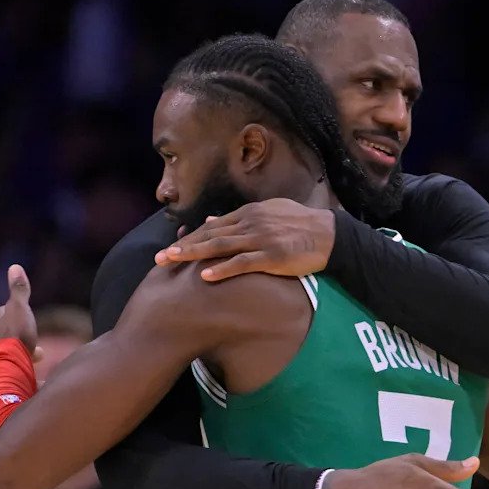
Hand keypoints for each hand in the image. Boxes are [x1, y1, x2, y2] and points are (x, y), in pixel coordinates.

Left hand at [0, 264, 42, 360]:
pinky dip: (28, 359)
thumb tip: (14, 267)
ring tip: (35, 348)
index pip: (2, 311)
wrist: (11, 364)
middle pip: (6, 329)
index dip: (9, 308)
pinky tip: (37, 360)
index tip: (16, 307)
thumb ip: (18, 290)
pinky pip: (20, 360)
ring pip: (13, 345)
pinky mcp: (10, 366)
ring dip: (22, 344)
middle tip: (27, 328)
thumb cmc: (16, 334)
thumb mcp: (20, 307)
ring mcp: (3, 353)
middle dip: (16, 328)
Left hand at [153, 198, 335, 280]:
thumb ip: (240, 218)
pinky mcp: (272, 256)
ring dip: (194, 255)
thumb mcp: (269, 214)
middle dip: (183, 247)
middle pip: (210, 235)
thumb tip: (211, 220)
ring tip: (172, 262)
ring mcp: (261, 239)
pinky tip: (205, 274)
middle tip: (160, 258)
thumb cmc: (300, 225)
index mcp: (249, 213)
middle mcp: (251, 223)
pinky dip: (222, 268)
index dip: (190, 238)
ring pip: (220, 246)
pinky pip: (242, 263)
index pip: (212, 226)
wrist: (329, 235)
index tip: (170, 247)